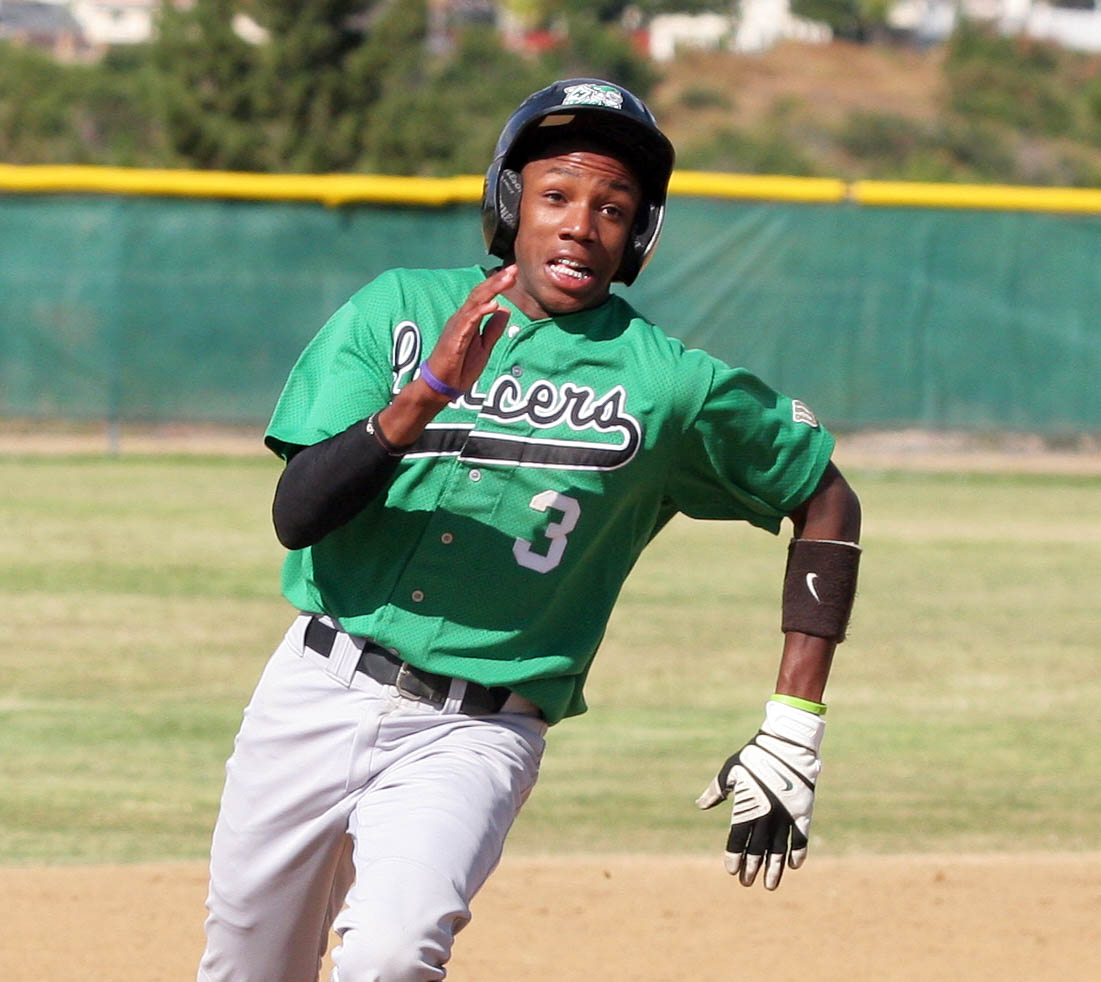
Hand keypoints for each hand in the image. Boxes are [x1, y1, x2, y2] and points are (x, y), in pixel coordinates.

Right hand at [423, 264, 516, 395]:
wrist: (443, 386)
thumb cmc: (460, 367)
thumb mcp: (484, 346)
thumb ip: (493, 329)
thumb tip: (505, 310)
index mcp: (469, 319)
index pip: (485, 297)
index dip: (498, 284)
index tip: (514, 273)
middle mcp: (462, 318)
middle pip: (480, 294)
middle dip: (497, 281)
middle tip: (513, 269)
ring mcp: (457, 326)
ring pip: (475, 303)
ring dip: (491, 290)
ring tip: (506, 279)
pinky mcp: (454, 338)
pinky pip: (468, 321)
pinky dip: (480, 312)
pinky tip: (493, 305)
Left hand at [695, 699, 824, 889]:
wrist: (787, 744)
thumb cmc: (754, 755)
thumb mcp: (730, 770)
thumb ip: (716, 790)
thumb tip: (700, 805)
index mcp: (746, 805)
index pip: (737, 839)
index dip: (734, 856)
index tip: (731, 871)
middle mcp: (765, 815)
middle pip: (757, 849)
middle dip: (751, 868)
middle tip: (747, 883)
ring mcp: (785, 815)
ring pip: (778, 850)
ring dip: (773, 869)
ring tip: (769, 886)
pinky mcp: (803, 812)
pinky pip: (801, 839)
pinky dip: (797, 853)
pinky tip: (793, 866)